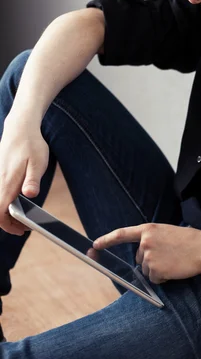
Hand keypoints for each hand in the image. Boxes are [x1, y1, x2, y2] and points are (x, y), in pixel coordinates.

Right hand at [0, 114, 48, 234]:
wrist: (20, 129)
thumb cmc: (31, 145)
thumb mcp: (38, 163)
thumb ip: (33, 180)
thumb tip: (30, 195)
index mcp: (7, 182)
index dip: (8, 225)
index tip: (21, 230)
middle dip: (8, 223)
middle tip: (24, 227)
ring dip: (6, 213)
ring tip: (22, 218)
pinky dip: (4, 203)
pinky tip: (17, 203)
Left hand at [93, 223, 200, 283]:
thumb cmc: (189, 241)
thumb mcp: (167, 233)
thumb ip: (152, 240)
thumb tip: (142, 258)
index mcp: (148, 229)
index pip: (121, 234)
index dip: (106, 240)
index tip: (95, 244)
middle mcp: (145, 242)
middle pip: (139, 259)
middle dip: (152, 261)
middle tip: (170, 256)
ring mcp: (149, 256)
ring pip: (147, 271)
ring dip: (159, 270)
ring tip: (175, 261)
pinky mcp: (156, 270)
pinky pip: (154, 279)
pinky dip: (164, 278)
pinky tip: (175, 269)